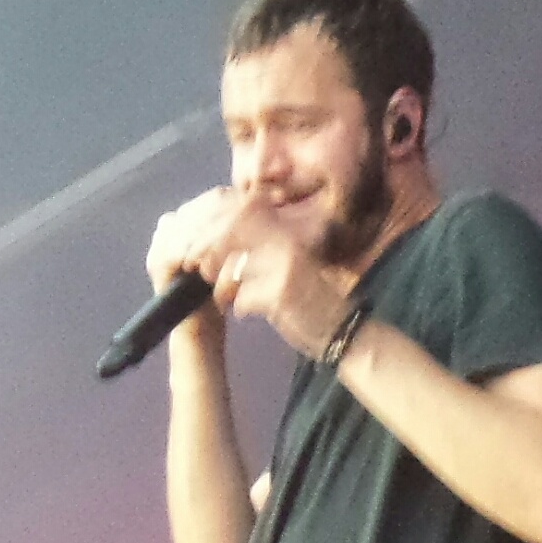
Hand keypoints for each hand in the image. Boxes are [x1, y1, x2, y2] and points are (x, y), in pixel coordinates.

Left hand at [148, 189, 348, 356]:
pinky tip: (243, 312)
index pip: (237, 212)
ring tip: (221, 297)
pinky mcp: (281, 295)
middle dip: (205, 252)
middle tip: (195, 269)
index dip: (210, 226)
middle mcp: (285, 242)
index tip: (195, 244)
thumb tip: (214, 239)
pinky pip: (241, 297)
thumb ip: (259, 245)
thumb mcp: (287, 261)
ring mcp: (284, 267)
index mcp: (286, 230)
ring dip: (219, 285)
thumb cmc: (311, 298)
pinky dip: (237, 306)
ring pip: (230, 267)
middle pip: (228, 233)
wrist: (346, 330)